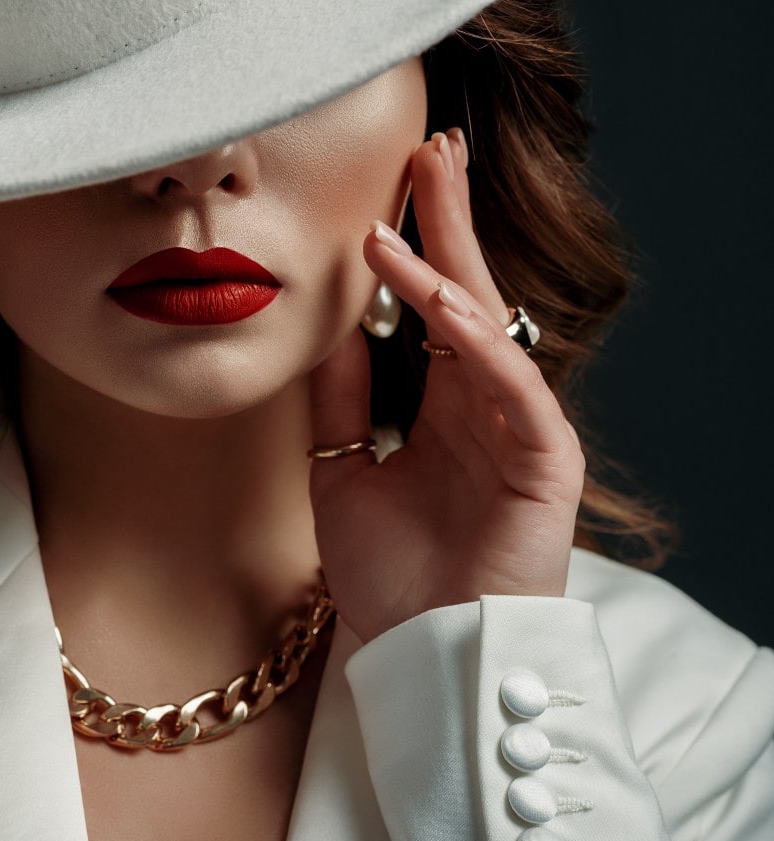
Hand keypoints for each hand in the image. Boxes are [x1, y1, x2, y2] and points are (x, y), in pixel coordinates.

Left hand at [310, 130, 584, 643]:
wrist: (419, 657)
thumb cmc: (389, 578)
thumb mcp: (341, 472)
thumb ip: (339, 401)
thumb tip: (326, 330)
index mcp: (444, 407)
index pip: (432, 309)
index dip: (414, 249)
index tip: (388, 192)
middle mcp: (485, 408)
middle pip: (469, 294)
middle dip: (450, 222)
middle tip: (433, 150)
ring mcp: (519, 430)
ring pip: (490, 328)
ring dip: (452, 262)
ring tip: (417, 199)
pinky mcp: (547, 463)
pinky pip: (514, 387)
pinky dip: (477, 341)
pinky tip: (440, 298)